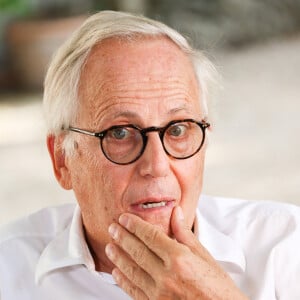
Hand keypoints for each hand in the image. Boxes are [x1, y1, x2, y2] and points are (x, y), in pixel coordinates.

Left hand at [105, 206, 247, 299]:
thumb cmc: (219, 288)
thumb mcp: (205, 256)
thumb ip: (185, 234)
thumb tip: (175, 212)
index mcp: (180, 258)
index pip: (150, 236)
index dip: (135, 225)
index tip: (124, 218)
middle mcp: (167, 275)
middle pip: (138, 251)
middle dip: (122, 237)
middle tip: (112, 228)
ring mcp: (159, 293)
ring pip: (132, 270)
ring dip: (118, 257)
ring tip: (110, 246)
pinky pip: (134, 291)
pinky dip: (123, 281)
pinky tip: (116, 272)